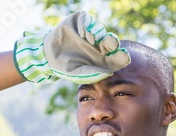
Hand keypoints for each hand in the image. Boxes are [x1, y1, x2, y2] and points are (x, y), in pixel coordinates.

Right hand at [13, 11, 129, 83]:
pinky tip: (83, 33)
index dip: (122, 57)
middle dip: (113, 42)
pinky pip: (87, 20)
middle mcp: (100, 46)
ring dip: (98, 33)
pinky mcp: (80, 23)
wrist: (50, 57)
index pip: (117, 57)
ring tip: (92, 39)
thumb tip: (109, 73)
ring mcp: (90, 34)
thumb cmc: (67, 69)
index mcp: (103, 60)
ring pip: (100, 30)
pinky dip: (86, 25)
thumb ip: (92, 74)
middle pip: (112, 42)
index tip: (125, 57)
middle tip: (113, 44)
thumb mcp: (79, 74)